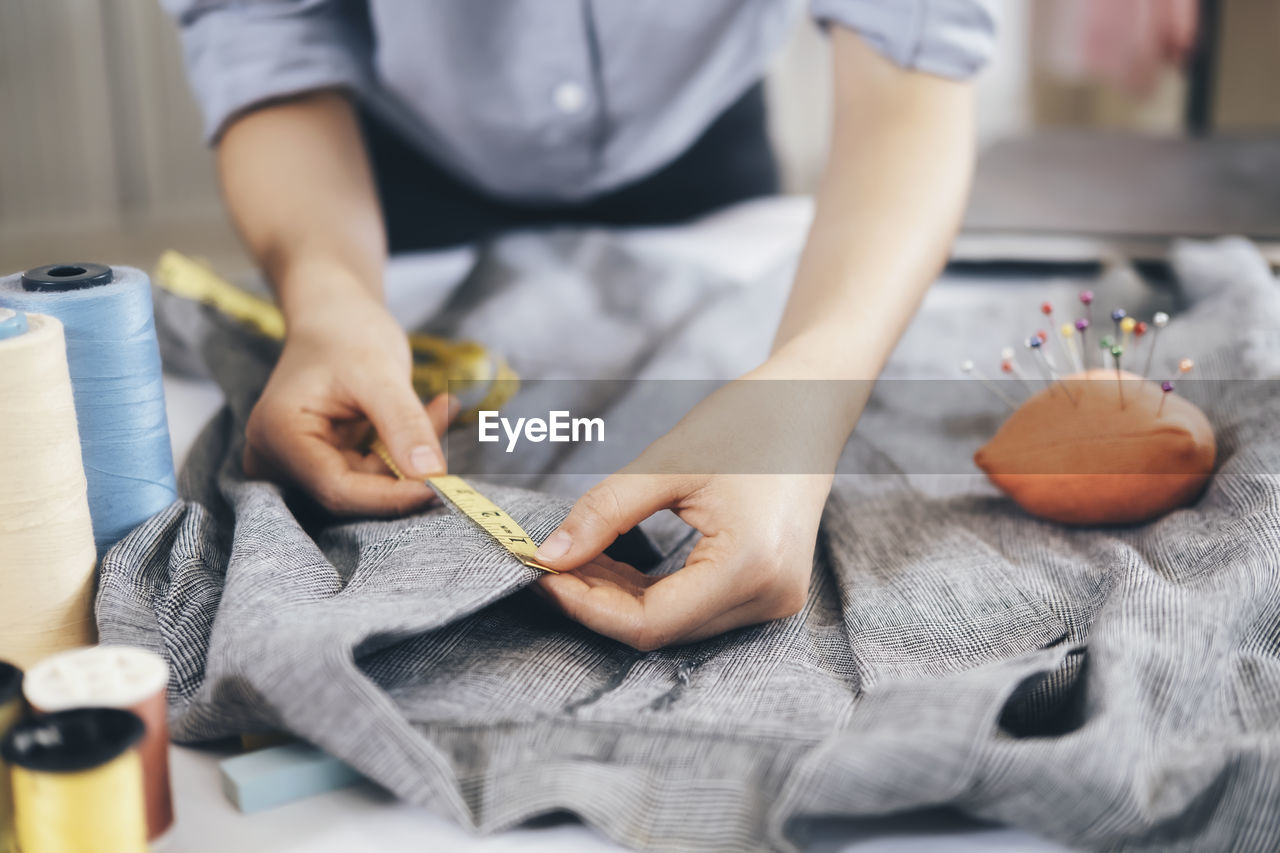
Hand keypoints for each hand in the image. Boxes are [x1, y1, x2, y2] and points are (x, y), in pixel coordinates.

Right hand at [243, 289, 449, 515]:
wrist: (334, 314)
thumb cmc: (346, 332)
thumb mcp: (380, 372)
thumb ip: (404, 424)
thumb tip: (431, 475)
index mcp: (277, 436)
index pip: (337, 490)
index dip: (392, 496)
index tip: (442, 487)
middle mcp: (277, 459)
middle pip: (353, 490)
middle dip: (405, 466)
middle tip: (443, 416)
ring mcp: (297, 465)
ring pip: (369, 484)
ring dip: (409, 454)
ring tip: (437, 405)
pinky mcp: (322, 464)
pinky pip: (372, 473)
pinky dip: (402, 450)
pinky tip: (426, 414)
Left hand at [533, 364, 852, 649]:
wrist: (811, 403)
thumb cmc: (746, 421)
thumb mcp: (666, 462)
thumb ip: (603, 514)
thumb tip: (547, 556)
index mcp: (750, 566)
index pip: (649, 622)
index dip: (586, 606)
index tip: (538, 573)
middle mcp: (770, 597)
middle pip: (662, 629)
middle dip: (597, 601)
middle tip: (546, 562)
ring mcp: (774, 599)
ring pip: (675, 624)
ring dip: (619, 598)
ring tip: (575, 558)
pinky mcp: (768, 590)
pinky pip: (696, 608)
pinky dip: (649, 591)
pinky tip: (612, 562)